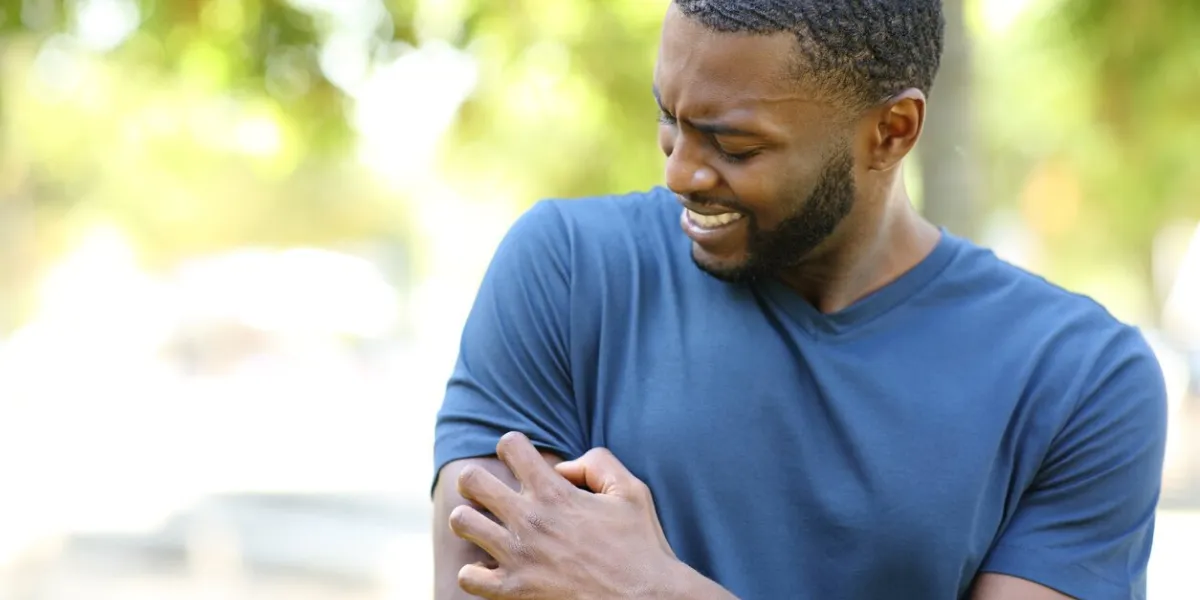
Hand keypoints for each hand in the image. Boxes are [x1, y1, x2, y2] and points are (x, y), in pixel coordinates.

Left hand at [449, 432, 679, 598]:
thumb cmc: (641, 545)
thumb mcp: (631, 490)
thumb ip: (596, 463)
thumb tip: (561, 467)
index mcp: (555, 492)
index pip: (510, 445)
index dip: (512, 447)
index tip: (520, 461)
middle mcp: (530, 519)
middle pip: (472, 479)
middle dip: (476, 479)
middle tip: (488, 491)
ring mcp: (518, 556)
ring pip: (462, 522)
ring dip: (470, 520)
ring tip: (485, 527)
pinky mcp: (515, 591)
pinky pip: (468, 576)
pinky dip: (474, 572)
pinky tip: (491, 568)